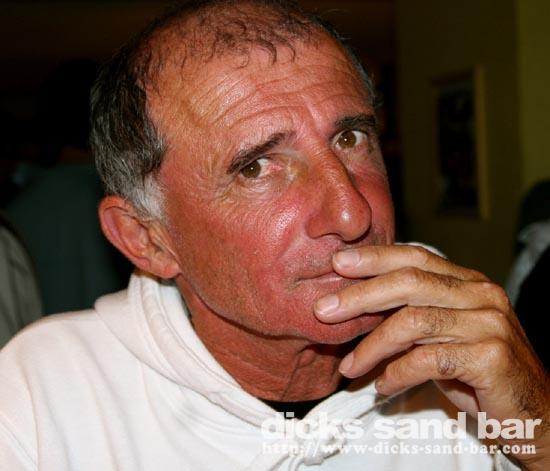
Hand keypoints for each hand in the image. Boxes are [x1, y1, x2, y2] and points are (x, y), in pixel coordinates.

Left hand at [313, 245, 549, 469]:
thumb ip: (411, 316)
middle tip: (324, 310)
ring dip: (371, 346)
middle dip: (360, 295)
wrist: (535, 413)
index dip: (375, 258)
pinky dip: (397, 374)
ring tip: (349, 367)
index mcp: (468, 282)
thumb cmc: (478, 373)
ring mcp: (488, 323)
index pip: (416, 258)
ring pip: (412, 322)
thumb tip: (353, 309)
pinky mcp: (490, 356)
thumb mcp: (443, 336)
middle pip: (409, 283)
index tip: (338, 263)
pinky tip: (382, 387)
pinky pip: (427, 360)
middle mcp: (481, 294)